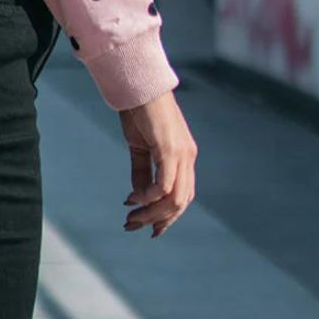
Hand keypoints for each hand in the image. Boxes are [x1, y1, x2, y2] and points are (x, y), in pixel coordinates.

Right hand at [118, 91, 197, 238]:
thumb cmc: (140, 114)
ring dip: (151, 213)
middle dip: (156, 220)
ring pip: (174, 198)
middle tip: (132, 226)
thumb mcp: (140, 148)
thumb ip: (141, 173)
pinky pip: (164, 185)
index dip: (168, 217)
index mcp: (184, 157)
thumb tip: (137, 197)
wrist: (139, 87)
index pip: (183, 196)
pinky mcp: (170, 149)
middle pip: (180, 203)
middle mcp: (188, 157)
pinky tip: (132, 198)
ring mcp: (181, 154)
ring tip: (130, 218)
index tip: (150, 230)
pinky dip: (148, 197)